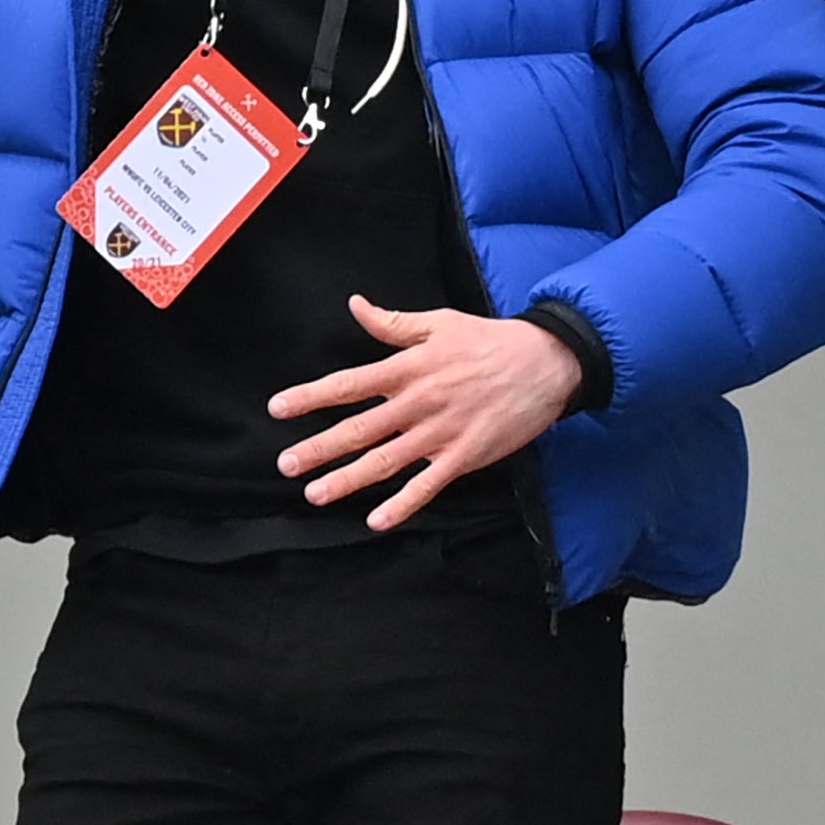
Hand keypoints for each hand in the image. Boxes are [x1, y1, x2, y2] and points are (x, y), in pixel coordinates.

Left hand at [270, 295, 582, 531]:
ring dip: (348, 480)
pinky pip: (428, 485)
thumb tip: (356, 305)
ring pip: (385, 461)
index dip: (310, 397)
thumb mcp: (438, 322)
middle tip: (286, 464)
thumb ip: (392, 323)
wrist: (545, 363)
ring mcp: (440, 432)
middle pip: (359, 429)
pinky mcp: (464, 455)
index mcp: (408, 368)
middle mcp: (418, 402)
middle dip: (319, 448)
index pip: (349, 384)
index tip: (278, 409)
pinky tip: (377, 519)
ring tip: (315, 494)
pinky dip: (402, 504)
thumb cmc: (488, 341)